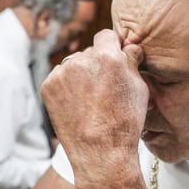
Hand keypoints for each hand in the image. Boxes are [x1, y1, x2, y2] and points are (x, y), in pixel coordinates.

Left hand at [42, 29, 146, 175]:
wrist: (100, 153)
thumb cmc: (125, 122)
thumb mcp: (140, 88)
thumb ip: (132, 61)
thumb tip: (129, 46)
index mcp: (107, 56)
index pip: (107, 36)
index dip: (112, 47)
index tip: (114, 59)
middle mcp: (81, 60)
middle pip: (90, 52)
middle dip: (97, 64)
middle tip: (104, 87)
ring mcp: (61, 73)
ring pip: (73, 65)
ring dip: (80, 75)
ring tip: (91, 100)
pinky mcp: (48, 86)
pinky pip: (59, 78)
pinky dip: (67, 87)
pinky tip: (77, 105)